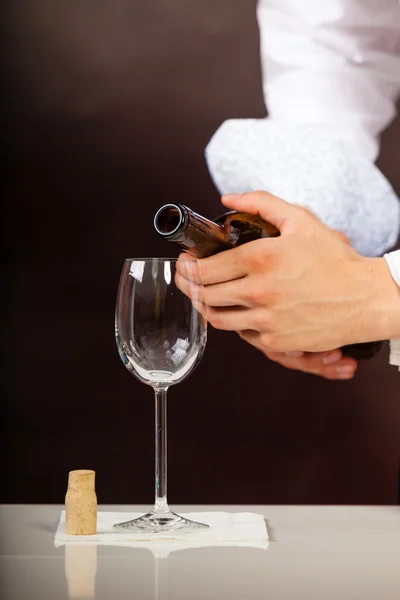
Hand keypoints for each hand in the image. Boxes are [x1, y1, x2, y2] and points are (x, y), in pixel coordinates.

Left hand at [176, 191, 398, 376]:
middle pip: (204, 294)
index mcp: (260, 259)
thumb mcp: (300, 220)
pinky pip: (241, 335)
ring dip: (203, 306)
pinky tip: (233, 311)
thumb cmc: (335, 260)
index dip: (187, 266)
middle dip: (186, 284)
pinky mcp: (275, 342)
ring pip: (217, 318)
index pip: (206, 268)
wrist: (365, 298)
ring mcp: (266, 321)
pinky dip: (233, 322)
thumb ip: (260, 203)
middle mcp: (259, 292)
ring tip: (201, 295)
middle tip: (183, 278)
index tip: (184, 261)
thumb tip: (228, 198)